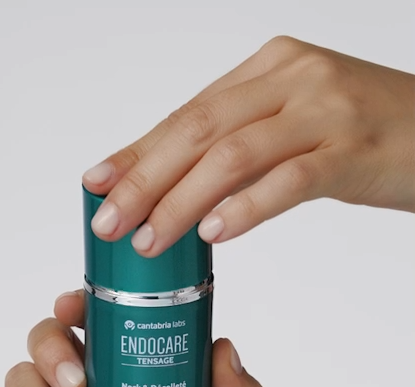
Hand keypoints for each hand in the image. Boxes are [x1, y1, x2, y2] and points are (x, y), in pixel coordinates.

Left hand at [83, 36, 414, 255]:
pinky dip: (246, 207)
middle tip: (109, 221)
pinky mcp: (353, 148)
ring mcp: (324, 110)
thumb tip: (180, 191)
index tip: (97, 184)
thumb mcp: (291, 126)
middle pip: (198, 130)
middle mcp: (290, 79)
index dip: (138, 152)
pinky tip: (215, 233)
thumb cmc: (363, 133)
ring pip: (233, 154)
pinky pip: (290, 179)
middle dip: (144, 179)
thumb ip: (239, 148)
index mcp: (267, 70)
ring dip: (182, 201)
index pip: (186, 114)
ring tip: (150, 241)